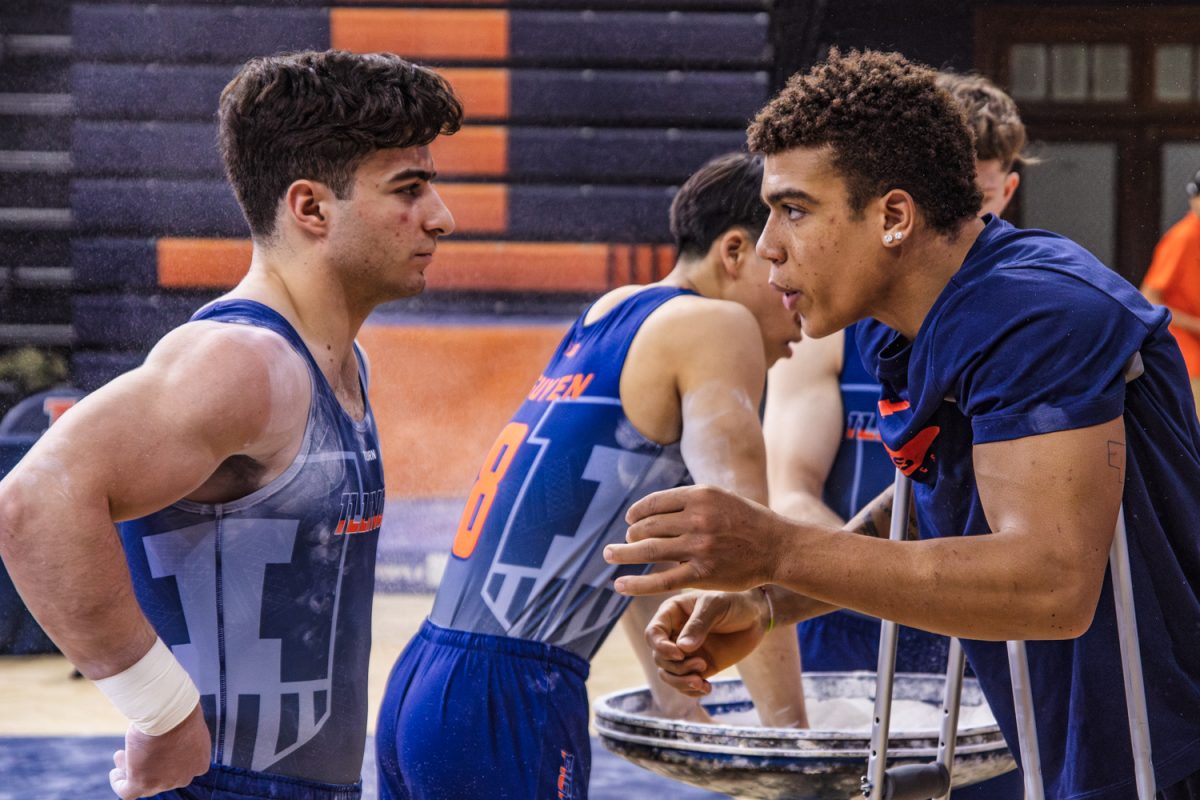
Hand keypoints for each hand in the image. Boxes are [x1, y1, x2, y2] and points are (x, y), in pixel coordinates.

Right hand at [110, 704, 210, 798]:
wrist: (169, 715)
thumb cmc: (179, 712)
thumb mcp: (187, 724)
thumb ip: (181, 737)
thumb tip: (169, 735)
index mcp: (199, 762)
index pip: (182, 768)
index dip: (168, 760)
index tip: (157, 748)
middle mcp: (184, 777)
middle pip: (163, 777)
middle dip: (150, 765)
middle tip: (139, 751)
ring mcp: (164, 783)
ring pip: (145, 784)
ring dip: (132, 770)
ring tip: (121, 756)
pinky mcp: (143, 783)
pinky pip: (128, 792)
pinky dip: (120, 784)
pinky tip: (115, 773)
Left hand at [604, 485, 786, 594]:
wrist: (778, 546)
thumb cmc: (747, 521)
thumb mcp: (720, 498)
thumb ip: (690, 501)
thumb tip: (654, 508)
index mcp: (700, 495)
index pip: (655, 502)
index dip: (637, 512)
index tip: (630, 519)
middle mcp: (698, 518)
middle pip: (648, 525)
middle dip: (632, 534)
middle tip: (626, 540)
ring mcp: (699, 547)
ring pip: (649, 550)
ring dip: (624, 553)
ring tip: (609, 555)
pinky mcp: (702, 574)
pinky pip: (661, 580)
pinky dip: (636, 583)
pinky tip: (619, 585)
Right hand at [645, 589, 768, 696]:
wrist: (755, 617)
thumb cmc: (733, 602)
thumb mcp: (715, 606)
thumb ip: (698, 625)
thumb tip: (682, 648)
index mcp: (671, 614)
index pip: (653, 633)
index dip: (661, 647)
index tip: (680, 654)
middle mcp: (673, 634)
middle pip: (659, 658)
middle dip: (677, 667)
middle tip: (701, 665)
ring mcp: (685, 652)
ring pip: (668, 674)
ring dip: (681, 682)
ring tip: (702, 682)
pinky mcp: (698, 667)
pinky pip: (684, 684)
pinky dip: (691, 690)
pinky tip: (707, 688)